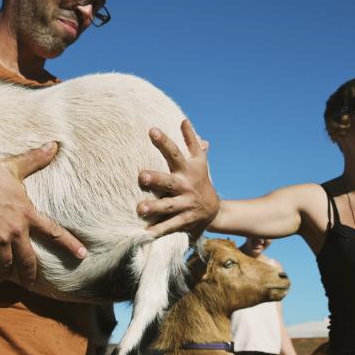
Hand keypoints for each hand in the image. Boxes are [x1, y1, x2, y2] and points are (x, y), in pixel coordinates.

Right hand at [0, 142, 85, 286]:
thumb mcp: (13, 167)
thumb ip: (35, 159)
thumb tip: (54, 145)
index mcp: (27, 213)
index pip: (54, 232)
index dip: (70, 245)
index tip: (82, 256)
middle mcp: (15, 231)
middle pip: (29, 260)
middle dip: (30, 274)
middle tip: (31, 282)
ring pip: (7, 265)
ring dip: (7, 270)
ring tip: (7, 273)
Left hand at [137, 120, 218, 238]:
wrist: (214, 210)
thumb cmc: (200, 180)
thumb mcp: (199, 161)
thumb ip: (191, 141)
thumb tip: (184, 120)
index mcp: (188, 170)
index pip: (175, 153)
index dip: (164, 142)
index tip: (152, 130)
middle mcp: (186, 186)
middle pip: (169, 182)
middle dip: (156, 179)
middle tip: (141, 176)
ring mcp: (185, 204)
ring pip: (168, 206)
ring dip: (154, 208)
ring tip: (139, 208)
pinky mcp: (185, 221)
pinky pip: (171, 226)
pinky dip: (159, 231)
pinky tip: (145, 234)